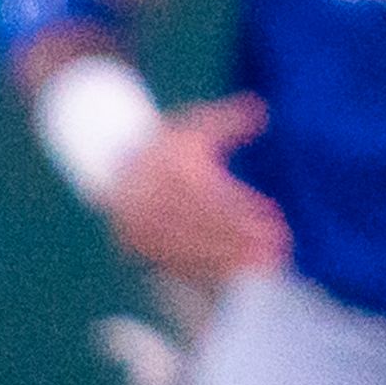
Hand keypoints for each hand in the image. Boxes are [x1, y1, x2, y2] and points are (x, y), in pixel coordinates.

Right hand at [100, 95, 290, 293]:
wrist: (108, 168)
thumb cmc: (163, 146)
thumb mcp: (193, 126)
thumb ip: (228, 120)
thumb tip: (261, 109)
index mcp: (167, 169)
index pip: (213, 196)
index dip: (245, 211)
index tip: (277, 222)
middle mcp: (151, 200)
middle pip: (203, 227)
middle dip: (241, 242)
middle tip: (276, 251)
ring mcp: (140, 227)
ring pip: (190, 250)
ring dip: (227, 262)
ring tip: (261, 266)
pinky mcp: (135, 248)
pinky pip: (174, 264)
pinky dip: (205, 272)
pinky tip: (232, 275)